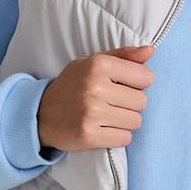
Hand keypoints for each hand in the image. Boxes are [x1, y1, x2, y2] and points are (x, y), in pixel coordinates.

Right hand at [37, 44, 154, 152]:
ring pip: (135, 121)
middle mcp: (95, 87)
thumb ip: (123, 56)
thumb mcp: (93, 63)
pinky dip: (117, 136)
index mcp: (98, 65)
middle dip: (130, 104)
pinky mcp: (88, 136)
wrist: (40, 114)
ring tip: (106, 116)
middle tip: (111, 103)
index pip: (146, 77)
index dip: (137, 83)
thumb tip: (150, 51)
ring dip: (124, 121)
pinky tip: (103, 129)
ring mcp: (91, 113)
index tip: (121, 86)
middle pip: (142, 102)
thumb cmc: (73, 86)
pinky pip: (125, 139)